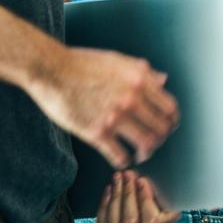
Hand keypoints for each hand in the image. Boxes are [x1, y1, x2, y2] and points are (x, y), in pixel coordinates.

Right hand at [27, 47, 179, 168]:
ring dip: (146, 152)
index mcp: (140, 80)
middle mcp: (132, 99)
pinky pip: (120, 155)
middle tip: (153, 142)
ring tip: (140, 154)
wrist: (51, 69)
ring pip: (147, 144)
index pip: (170, 108)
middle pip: (162, 129)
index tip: (167, 126)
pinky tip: (121, 159)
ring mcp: (115, 116)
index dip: (172, 121)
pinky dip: (125, 161)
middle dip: (161, 139)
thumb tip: (163, 80)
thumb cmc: (83, 63)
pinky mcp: (96, 132)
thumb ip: (143, 71)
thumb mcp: (119, 60)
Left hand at [96, 170, 181, 222]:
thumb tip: (151, 161)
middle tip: (128, 173)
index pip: (151, 219)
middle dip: (128, 193)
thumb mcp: (168, 177)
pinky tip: (110, 187)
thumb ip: (163, 177)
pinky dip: (105, 203)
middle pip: (131, 220)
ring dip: (116, 196)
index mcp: (165, 219)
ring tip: (118, 177)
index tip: (142, 180)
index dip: (144, 200)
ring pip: (115, 222)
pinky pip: (104, 222)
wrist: (153, 181)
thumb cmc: (162, 178)